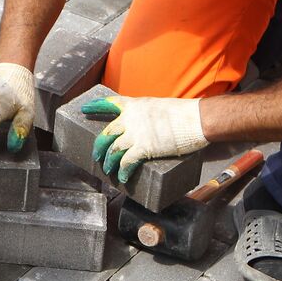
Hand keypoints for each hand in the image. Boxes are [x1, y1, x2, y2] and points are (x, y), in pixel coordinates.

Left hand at [82, 95, 207, 183]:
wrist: (197, 119)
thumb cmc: (185, 114)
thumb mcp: (160, 107)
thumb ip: (148, 116)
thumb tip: (147, 126)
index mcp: (135, 106)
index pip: (110, 103)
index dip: (95, 106)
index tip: (84, 108)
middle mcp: (131, 119)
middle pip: (106, 133)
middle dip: (99, 147)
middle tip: (96, 155)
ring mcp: (136, 134)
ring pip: (113, 150)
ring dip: (108, 162)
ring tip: (108, 170)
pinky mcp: (144, 148)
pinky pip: (127, 162)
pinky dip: (123, 171)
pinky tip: (123, 177)